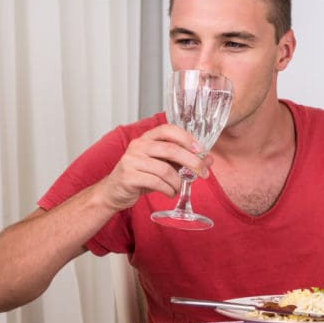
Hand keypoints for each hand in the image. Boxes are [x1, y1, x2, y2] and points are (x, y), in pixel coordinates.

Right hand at [97, 124, 212, 210]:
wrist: (114, 192)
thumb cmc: (140, 176)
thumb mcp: (162, 166)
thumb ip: (183, 161)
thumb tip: (209, 160)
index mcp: (147, 138)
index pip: (168, 129)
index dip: (186, 138)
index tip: (201, 150)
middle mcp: (138, 145)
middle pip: (171, 149)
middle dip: (191, 162)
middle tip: (203, 173)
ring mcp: (131, 160)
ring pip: (165, 169)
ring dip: (177, 182)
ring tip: (178, 188)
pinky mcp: (128, 176)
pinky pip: (156, 182)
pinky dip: (168, 190)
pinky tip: (169, 193)